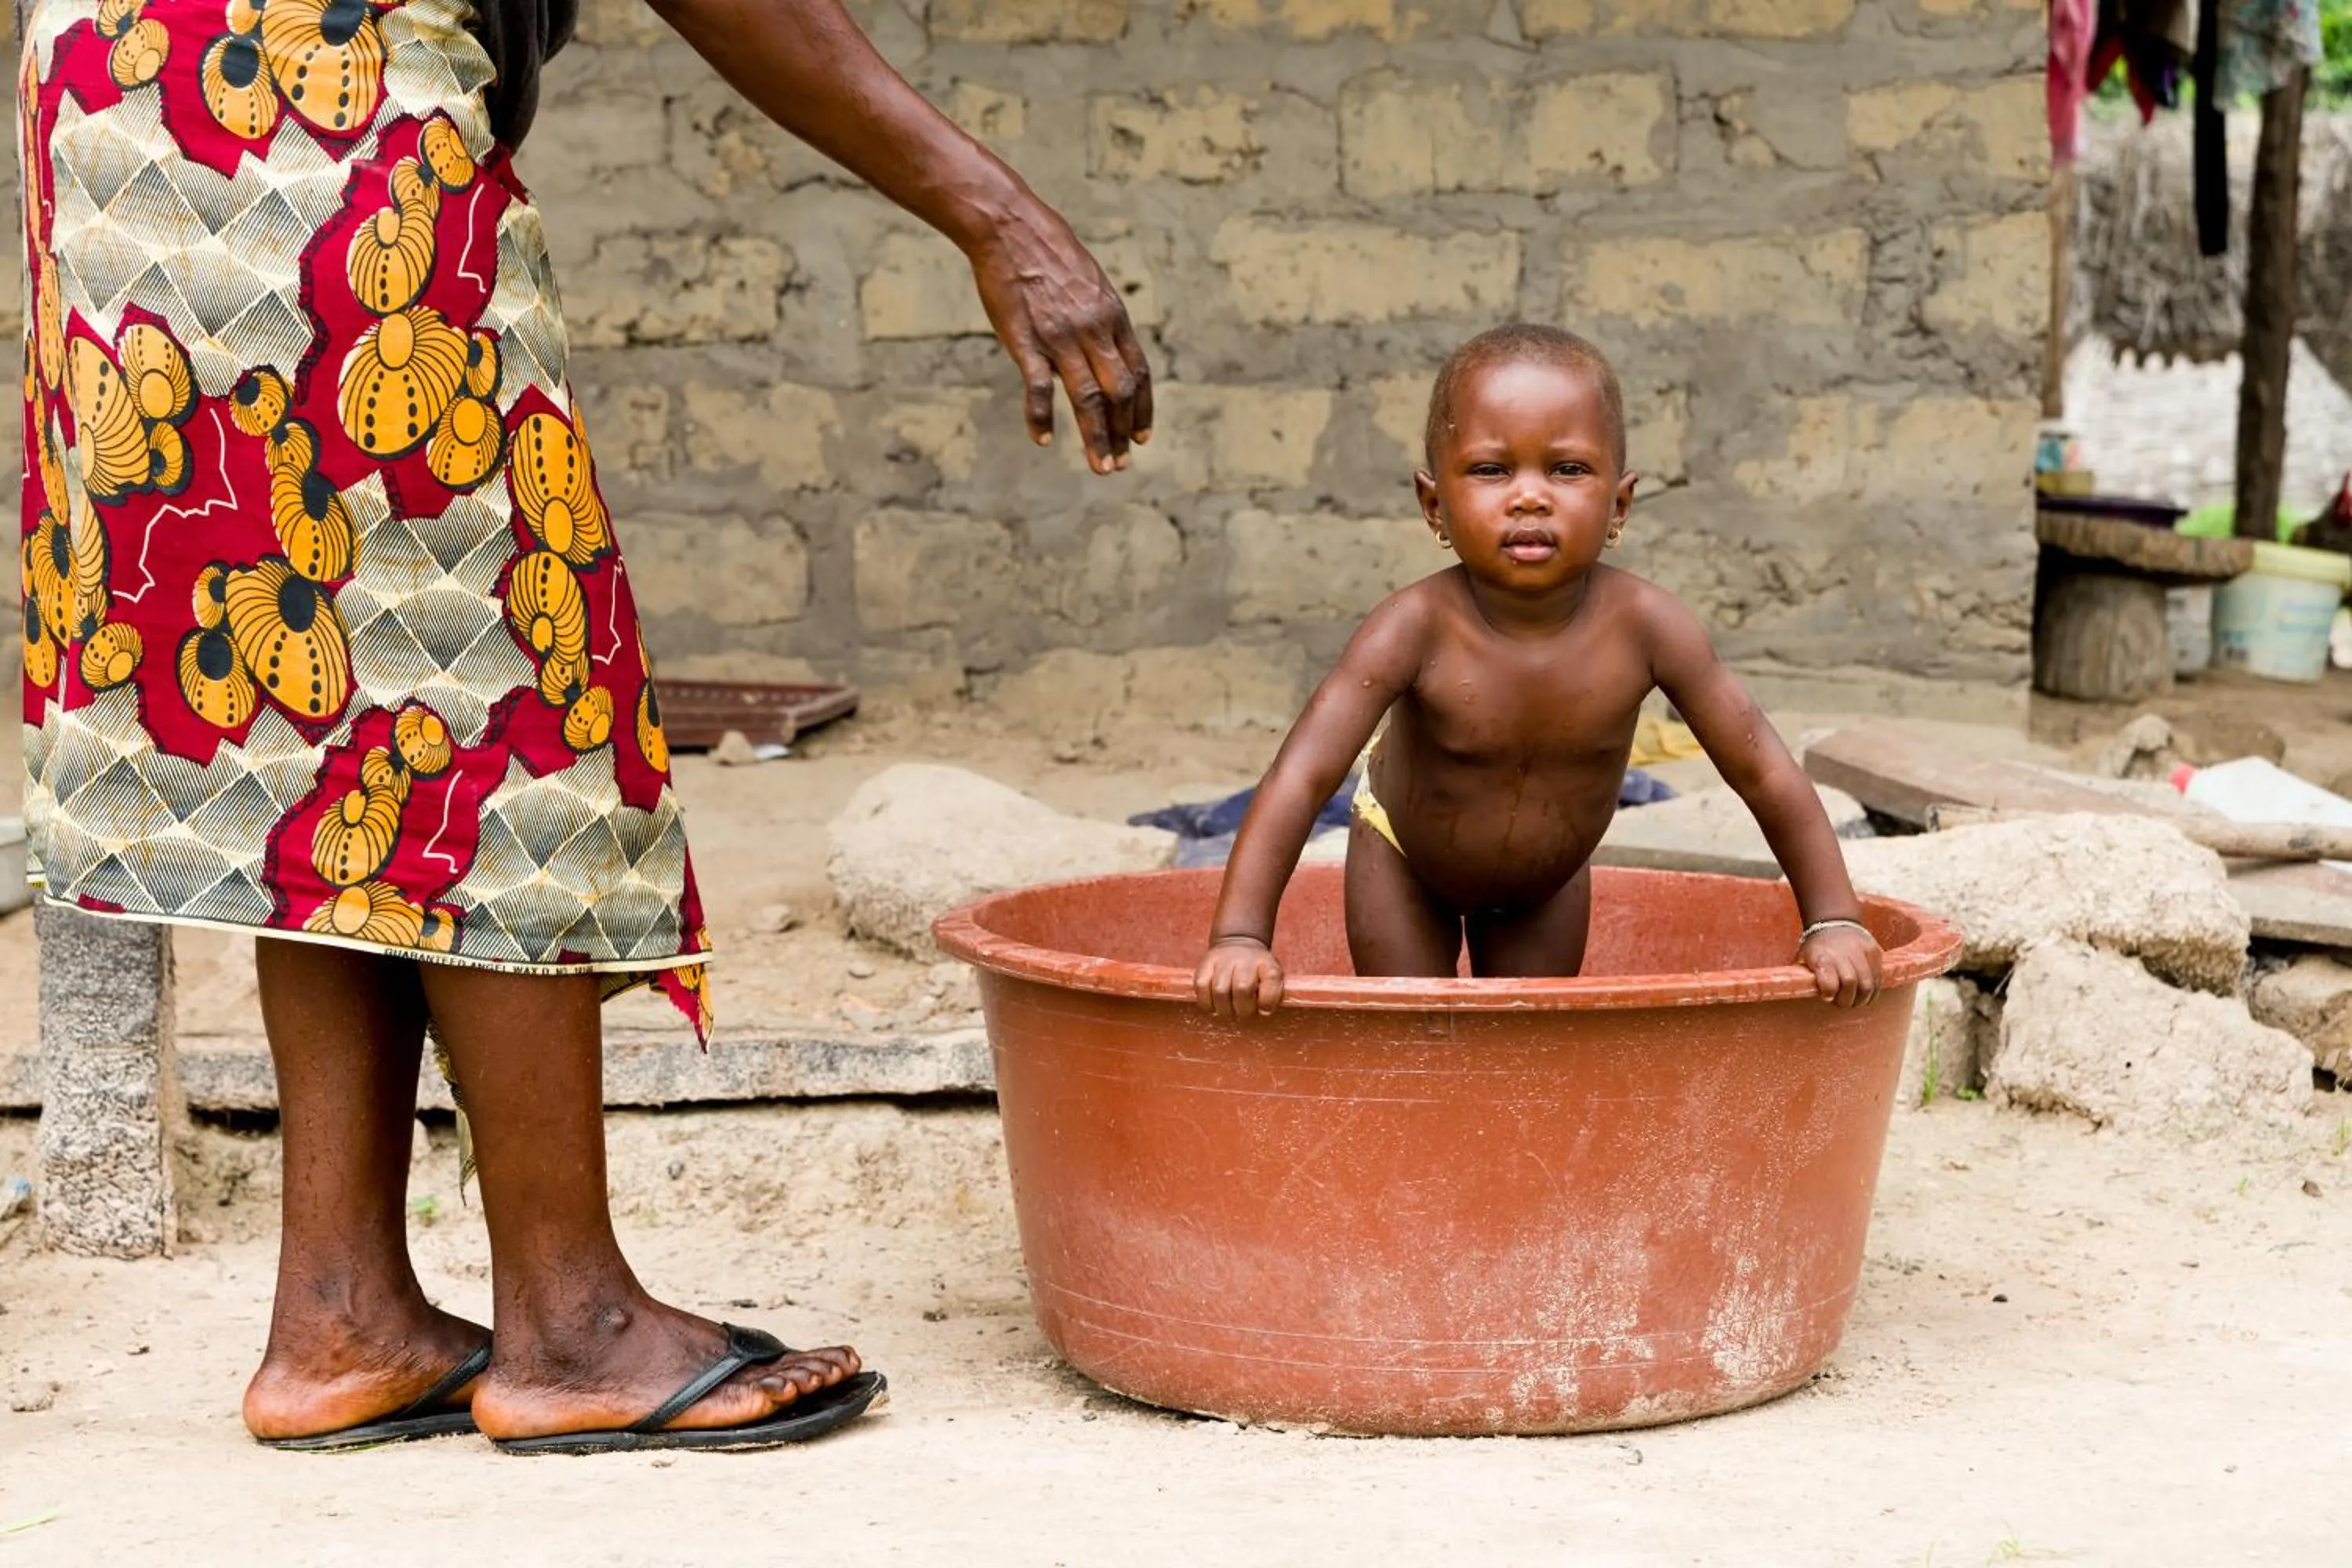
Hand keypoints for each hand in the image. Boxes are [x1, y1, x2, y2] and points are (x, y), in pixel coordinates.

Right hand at [966, 202, 1152, 474]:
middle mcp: (1093, 330)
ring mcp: (1061, 337)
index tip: (1142, 436)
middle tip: (1120, 464)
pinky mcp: (1026, 340)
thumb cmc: (1048, 251)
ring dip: (1096, 437)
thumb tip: (1108, 346)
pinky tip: (1043, 439)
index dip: (1142, 409)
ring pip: (1087, 398)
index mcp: (1113, 316)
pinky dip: (1041, 418)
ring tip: (1101, 467)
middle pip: (1118, 392)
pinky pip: (1039, 388)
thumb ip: (1101, 317)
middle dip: (1122, 433)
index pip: (1138, 373)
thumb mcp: (1090, 281)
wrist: (1010, 227)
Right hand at [1195, 937, 1284, 1020]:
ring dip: (1224, 1009)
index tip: (1263, 1008)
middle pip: (1242, 988)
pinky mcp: (1204, 964)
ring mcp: (1223, 960)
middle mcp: (1245, 959)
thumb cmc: (1257, 973)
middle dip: (1243, 1009)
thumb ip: (1272, 995)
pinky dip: (1207, 1002)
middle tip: (1242, 1011)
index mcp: (1267, 964)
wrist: (1238, 945)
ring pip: (1220, 990)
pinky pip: (1201, 987)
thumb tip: (1263, 1011)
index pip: (1272, 979)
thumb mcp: (1273, 980)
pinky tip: (1214, 1004)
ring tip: (1228, 1009)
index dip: (1267, 1001)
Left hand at [1801, 924, 1882, 1007]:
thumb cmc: (1818, 947)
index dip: (1829, 993)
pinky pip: (1879, 978)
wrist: (1836, 923)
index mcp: (1822, 956)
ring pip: (1868, 984)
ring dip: (1861, 998)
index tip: (1827, 997)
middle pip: (1851, 983)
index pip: (1829, 981)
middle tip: (1841, 1002)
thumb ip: (1806, 977)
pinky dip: (1873, 991)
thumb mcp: (1804, 959)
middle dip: (1847, 1000)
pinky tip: (1864, 994)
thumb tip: (1809, 994)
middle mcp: (1843, 952)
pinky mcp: (1876, 952)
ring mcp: (1862, 951)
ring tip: (1854, 1000)